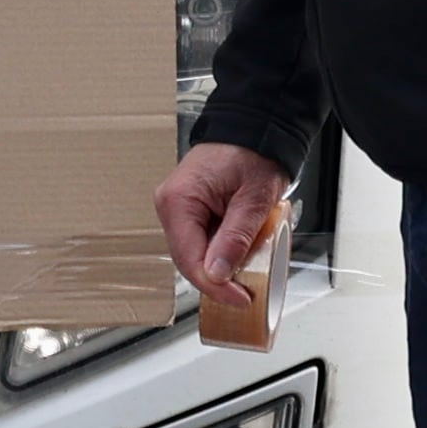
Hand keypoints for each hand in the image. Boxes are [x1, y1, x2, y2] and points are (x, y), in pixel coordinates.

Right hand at [154, 141, 291, 316]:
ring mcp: (179, 208)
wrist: (255, 128)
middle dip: (218, 279)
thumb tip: (219, 274)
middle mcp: (171, 204)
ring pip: (196, 253)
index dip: (215, 286)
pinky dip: (222, 253)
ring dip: (221, 267)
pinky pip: (202, 241)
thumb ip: (235, 237)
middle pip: (189, 259)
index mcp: (178, 200)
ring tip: (249, 272)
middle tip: (248, 292)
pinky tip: (241, 255)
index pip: (189, 258)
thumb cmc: (253, 152)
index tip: (241, 299)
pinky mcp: (190, 210)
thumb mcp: (253, 199)